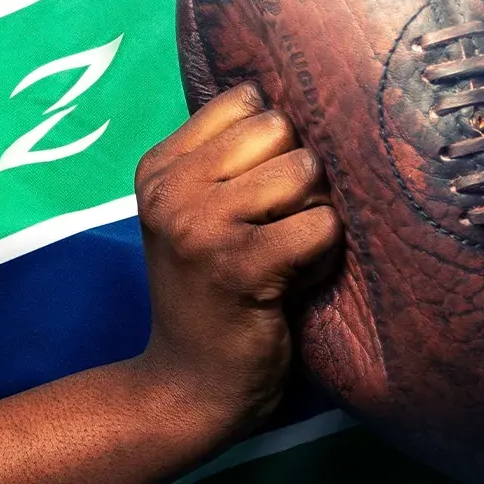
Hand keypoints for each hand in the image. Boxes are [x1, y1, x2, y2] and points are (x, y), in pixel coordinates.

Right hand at [135, 82, 340, 437]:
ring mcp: (202, 225)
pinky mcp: (241, 265)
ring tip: (285, 255)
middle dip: (299, 177)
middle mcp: (172, 189)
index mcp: (160, 167)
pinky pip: (323, 223)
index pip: (246, 100)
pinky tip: (293, 282)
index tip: (255, 197)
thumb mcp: (197, 213)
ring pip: (305, 171)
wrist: (189, 387)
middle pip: (281, 129)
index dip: (272, 143)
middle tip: (276, 230)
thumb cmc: (211, 293)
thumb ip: (229, 157)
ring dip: (313, 215)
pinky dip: (324, 255)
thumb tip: (297, 96)